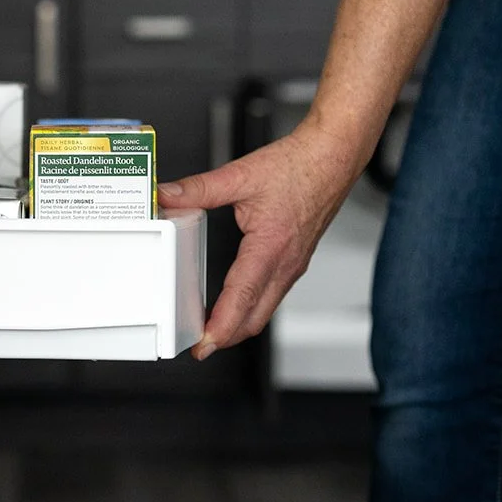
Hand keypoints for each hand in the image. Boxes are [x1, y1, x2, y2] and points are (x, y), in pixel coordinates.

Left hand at [157, 122, 364, 359]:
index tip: (203, 345)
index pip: (240, 299)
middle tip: (200, 346)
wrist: (335, 156)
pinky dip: (252, 307)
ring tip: (212, 330)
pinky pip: (273, 294)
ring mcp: (294, 264)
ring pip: (265, 309)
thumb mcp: (240, 175)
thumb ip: (198, 189)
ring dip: (240, 324)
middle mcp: (285, 262)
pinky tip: (236, 301)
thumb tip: (167, 196)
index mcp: (270, 247)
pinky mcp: (296, 259)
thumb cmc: (300, 165)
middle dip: (227, 337)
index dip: (220, 327)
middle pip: (254, 317)